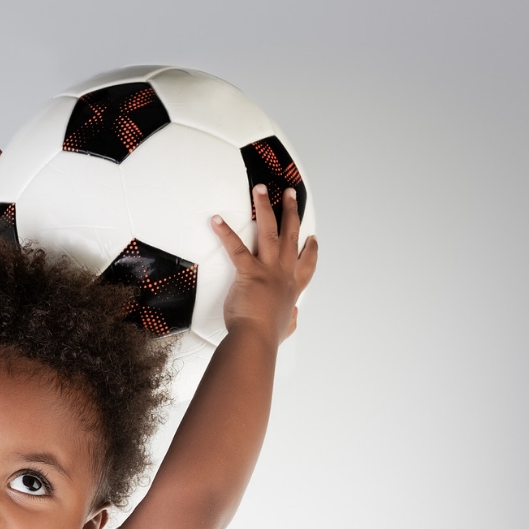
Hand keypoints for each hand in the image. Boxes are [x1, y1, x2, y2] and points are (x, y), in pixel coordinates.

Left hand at [211, 184, 317, 343]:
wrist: (256, 339)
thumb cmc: (268, 336)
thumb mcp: (286, 328)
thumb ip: (290, 319)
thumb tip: (293, 318)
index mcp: (293, 288)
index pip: (308, 263)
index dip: (311, 249)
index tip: (312, 237)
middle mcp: (284, 273)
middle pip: (291, 235)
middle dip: (291, 211)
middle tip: (290, 194)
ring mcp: (268, 270)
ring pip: (269, 231)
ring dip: (265, 207)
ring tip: (260, 189)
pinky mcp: (249, 272)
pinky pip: (236, 247)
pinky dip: (225, 232)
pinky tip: (216, 219)